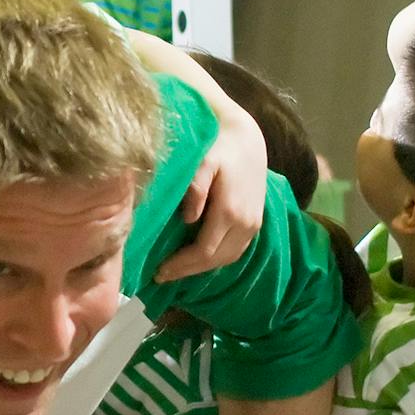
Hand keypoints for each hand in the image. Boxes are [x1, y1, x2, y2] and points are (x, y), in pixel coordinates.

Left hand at [155, 102, 267, 281]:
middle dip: (188, 271)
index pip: (204, 251)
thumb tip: (188, 218)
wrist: (247, 138)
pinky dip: (216, 259)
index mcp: (230, 211)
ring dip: (202, 268)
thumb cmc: (218, 147)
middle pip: (215, 260)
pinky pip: (235, 251)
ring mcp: (254, 225)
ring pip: (228, 259)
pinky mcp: (256, 223)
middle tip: (161, 276)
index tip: (159, 271)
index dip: (181, 265)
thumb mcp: (203, 161)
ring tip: (177, 270)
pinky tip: (198, 259)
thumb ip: (195, 188)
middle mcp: (246, 223)